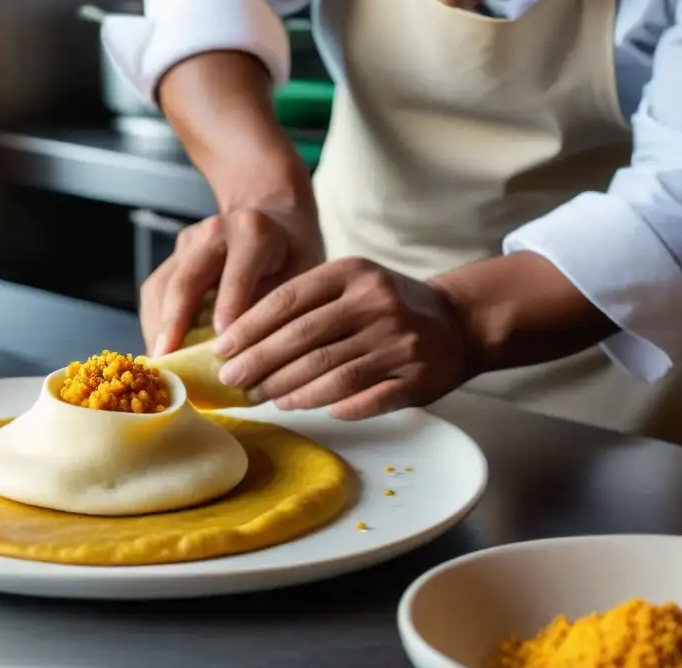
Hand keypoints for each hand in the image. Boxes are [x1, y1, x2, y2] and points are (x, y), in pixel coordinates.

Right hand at [140, 208, 323, 356]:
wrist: (274, 221)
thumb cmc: (292, 255)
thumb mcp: (302, 276)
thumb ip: (282, 310)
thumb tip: (259, 360)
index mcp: (253, 233)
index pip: (236, 275)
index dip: (227, 310)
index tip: (222, 347)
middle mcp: (214, 232)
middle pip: (186, 281)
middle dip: (174, 325)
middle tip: (170, 363)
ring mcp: (189, 242)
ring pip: (162, 287)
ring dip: (158, 329)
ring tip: (160, 365)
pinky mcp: (173, 256)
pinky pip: (155, 292)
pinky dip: (155, 323)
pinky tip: (160, 350)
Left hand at [211, 257, 469, 419]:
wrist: (459, 322)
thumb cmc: (387, 305)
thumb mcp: (350, 284)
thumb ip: (306, 303)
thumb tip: (243, 341)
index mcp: (353, 273)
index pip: (289, 300)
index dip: (250, 327)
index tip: (222, 349)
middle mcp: (375, 303)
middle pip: (303, 339)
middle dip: (260, 363)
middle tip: (232, 381)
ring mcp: (398, 342)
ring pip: (329, 372)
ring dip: (288, 389)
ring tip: (261, 397)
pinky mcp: (414, 378)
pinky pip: (362, 398)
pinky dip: (328, 405)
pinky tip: (302, 407)